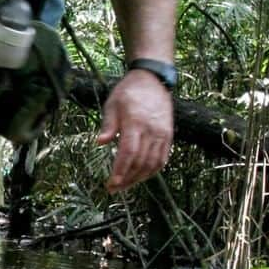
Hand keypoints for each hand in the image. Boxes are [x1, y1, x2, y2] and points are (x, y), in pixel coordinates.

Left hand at [96, 69, 173, 192]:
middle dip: (126, 179)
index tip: (111, 184)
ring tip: (125, 185)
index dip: (120, 171)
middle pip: (140, 162)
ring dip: (138, 178)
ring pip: (153, 164)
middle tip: (113, 188)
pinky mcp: (169, 136)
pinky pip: (162, 159)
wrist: (153, 80)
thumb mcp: (112, 104)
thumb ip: (108, 125)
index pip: (128, 152)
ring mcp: (163, 134)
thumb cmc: (128, 92)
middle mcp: (152, 130)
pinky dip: (152, 171)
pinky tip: (140, 176)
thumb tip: (100, 142)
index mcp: (135, 122)